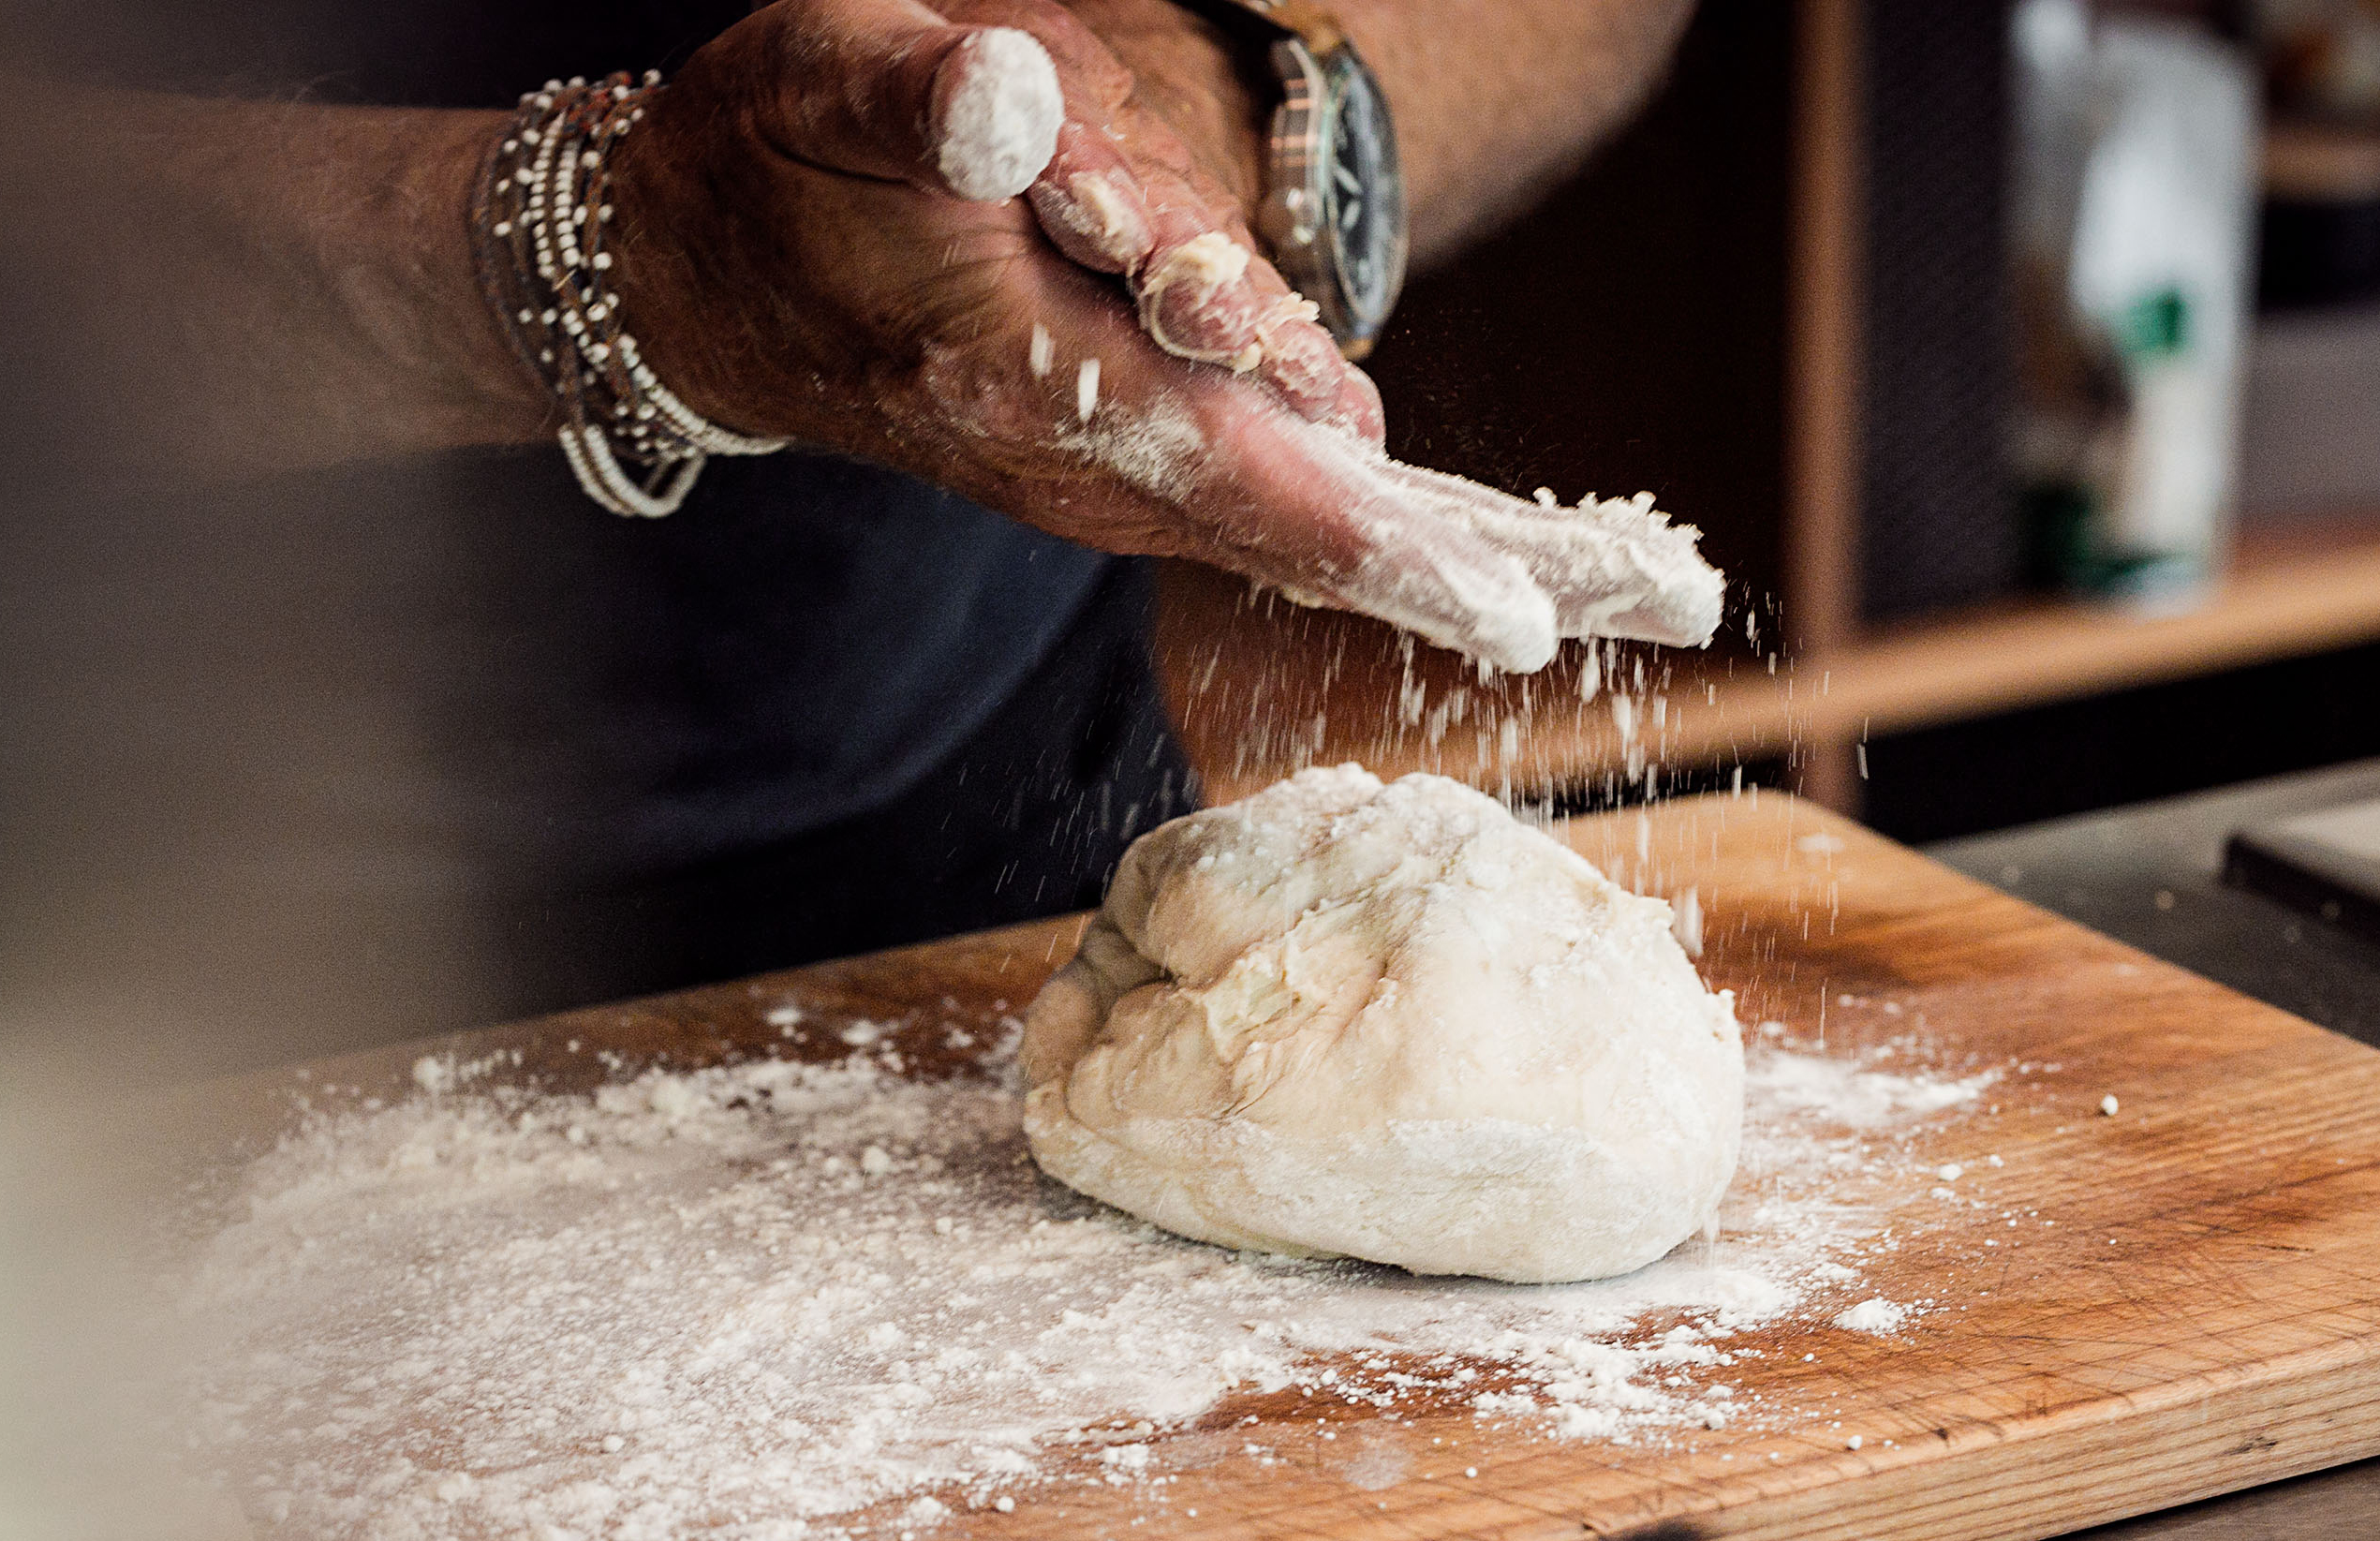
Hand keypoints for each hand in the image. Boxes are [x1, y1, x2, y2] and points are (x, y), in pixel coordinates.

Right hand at [597, 0, 1722, 672]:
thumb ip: (921, 105)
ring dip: (1471, 550)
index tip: (1513, 613)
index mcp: (1030, 380)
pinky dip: (1401, 529)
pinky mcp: (1138, 461)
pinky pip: (1292, 510)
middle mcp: (1096, 461)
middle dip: (1487, 559)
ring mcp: (1124, 476)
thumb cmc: (783, 171)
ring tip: (1630, 578)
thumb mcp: (826, 89)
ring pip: (1321, 528)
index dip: (1380, 539)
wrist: (719, 281)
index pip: (1236, 472)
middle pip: (1323, 528)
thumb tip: (1012, 100)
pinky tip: (1500, 544)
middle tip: (1660, 592)